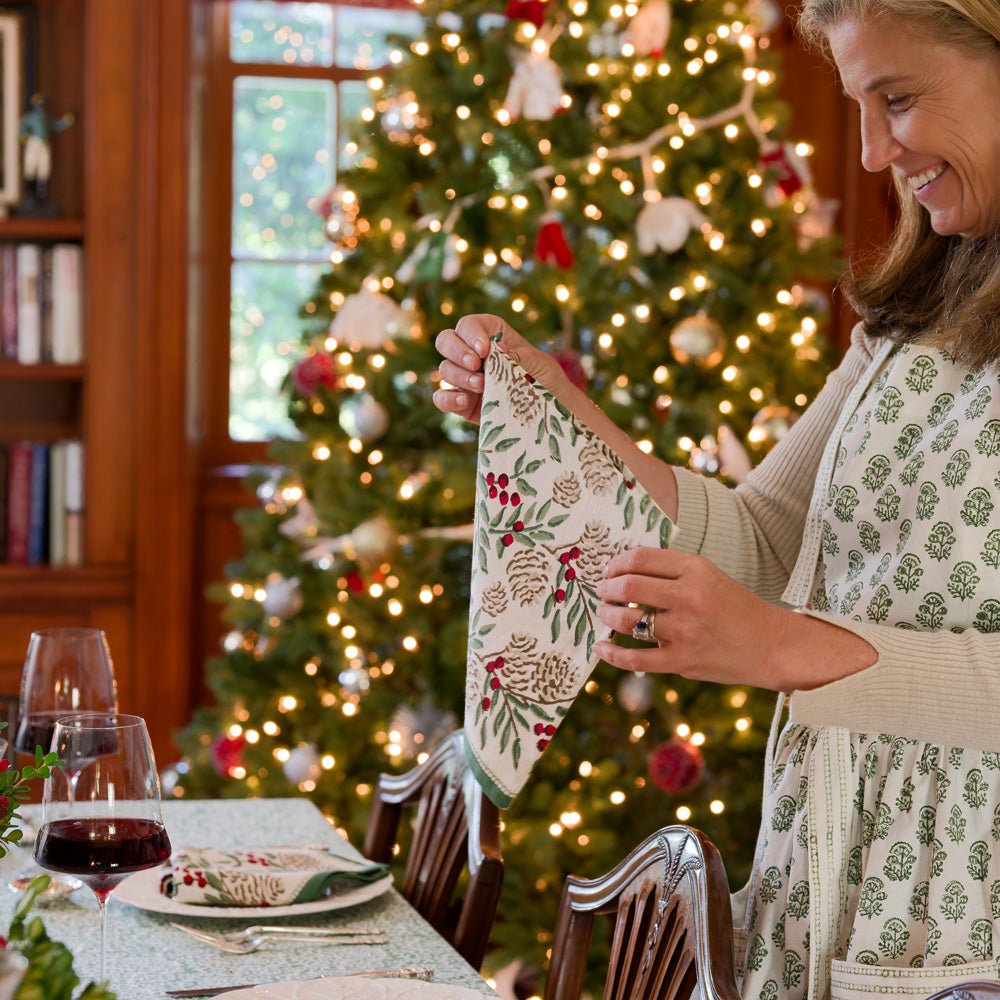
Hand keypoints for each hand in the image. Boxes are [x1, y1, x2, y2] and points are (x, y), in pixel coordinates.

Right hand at [432, 313, 564, 423]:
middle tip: (476, 365)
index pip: (469, 324)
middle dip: (457, 351)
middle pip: (446, 340)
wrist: (552, 415)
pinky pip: (441, 398)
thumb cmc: (548, 383)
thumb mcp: (540, 364)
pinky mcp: (463, 404)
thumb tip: (495, 346)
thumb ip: (517, 354)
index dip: (471, 332)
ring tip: (483, 386)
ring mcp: (465, 380)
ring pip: (444, 369)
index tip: (484, 349)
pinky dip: (446, 399)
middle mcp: (474, 355)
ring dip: (459, 376)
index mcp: (492, 337)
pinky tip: (464, 401)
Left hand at [593, 547, 877, 690]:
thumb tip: (625, 570)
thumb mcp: (710, 576)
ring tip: (605, 613)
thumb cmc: (736, 608)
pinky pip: (635, 658)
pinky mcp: (681, 661)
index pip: (641, 558)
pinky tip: (601, 646)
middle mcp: (688, 597)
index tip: (609, 571)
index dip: (616, 564)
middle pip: (628, 586)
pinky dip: (612, 653)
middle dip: (607, 588)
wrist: (771, 646)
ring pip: (627, 620)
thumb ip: (672, 571)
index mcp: (696, 569)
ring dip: (607, 615)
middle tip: (602, 591)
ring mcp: (684, 631)